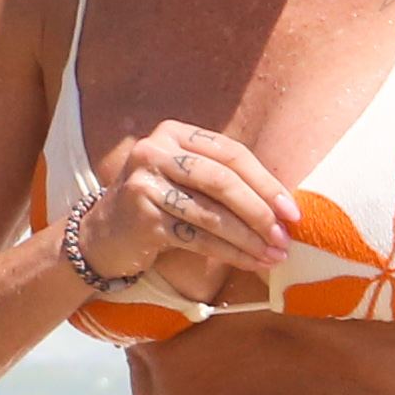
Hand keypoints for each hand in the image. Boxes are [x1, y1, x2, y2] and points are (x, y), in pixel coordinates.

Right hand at [81, 123, 298, 289]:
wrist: (103, 235)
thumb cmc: (160, 204)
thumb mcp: (185, 177)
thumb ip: (224, 178)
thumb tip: (283, 204)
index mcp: (174, 132)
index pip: (231, 154)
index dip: (266, 182)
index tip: (291, 211)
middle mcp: (155, 152)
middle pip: (222, 181)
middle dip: (260, 212)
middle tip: (285, 237)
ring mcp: (145, 184)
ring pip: (211, 214)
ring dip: (249, 239)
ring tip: (274, 255)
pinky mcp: (142, 218)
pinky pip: (197, 238)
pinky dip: (229, 253)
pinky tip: (250, 262)